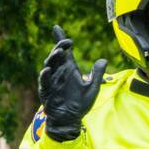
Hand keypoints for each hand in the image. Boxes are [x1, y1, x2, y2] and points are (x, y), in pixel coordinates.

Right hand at [38, 25, 106, 141]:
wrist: (70, 120)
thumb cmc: (80, 105)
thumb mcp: (92, 89)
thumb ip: (96, 75)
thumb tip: (104, 60)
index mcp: (69, 69)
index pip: (64, 51)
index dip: (60, 39)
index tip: (56, 28)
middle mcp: (59, 73)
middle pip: (56, 56)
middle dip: (60, 47)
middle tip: (66, 43)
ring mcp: (51, 81)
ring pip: (49, 65)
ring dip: (53, 58)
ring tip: (59, 52)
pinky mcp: (46, 91)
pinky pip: (44, 82)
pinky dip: (45, 76)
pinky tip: (48, 70)